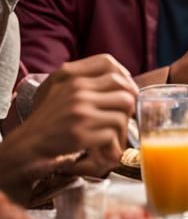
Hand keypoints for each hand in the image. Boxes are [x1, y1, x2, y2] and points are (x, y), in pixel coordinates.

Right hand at [22, 54, 136, 177]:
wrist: (27, 144)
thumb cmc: (50, 120)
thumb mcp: (62, 92)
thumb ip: (87, 84)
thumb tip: (126, 84)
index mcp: (73, 78)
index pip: (113, 69)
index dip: (127, 84)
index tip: (129, 96)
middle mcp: (77, 92)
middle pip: (126, 94)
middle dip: (129, 110)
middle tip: (124, 120)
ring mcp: (80, 112)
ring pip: (122, 116)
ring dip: (122, 130)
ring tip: (113, 138)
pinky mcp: (80, 132)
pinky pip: (112, 135)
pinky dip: (112, 145)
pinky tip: (104, 149)